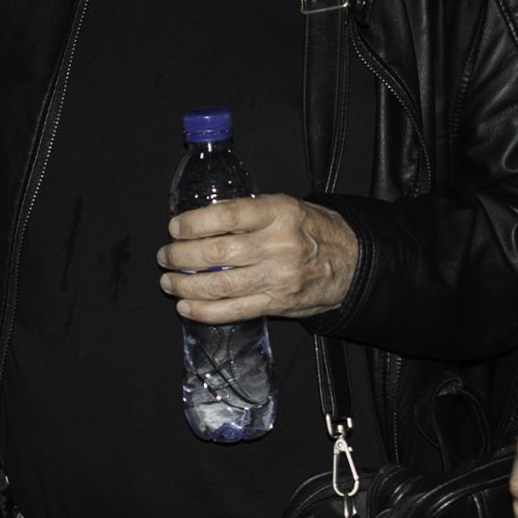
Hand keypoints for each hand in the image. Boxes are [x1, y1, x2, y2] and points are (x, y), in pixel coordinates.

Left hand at [159, 193, 358, 321]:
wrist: (352, 263)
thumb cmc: (312, 230)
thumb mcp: (286, 206)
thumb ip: (249, 213)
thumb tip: (201, 221)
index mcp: (279, 213)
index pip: (227, 216)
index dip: (194, 224)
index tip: (175, 227)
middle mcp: (279, 245)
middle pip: (217, 254)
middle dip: (181, 257)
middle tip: (166, 256)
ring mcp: (278, 278)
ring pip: (220, 286)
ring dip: (186, 285)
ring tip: (169, 282)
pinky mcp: (277, 304)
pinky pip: (234, 311)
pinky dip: (204, 311)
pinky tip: (186, 306)